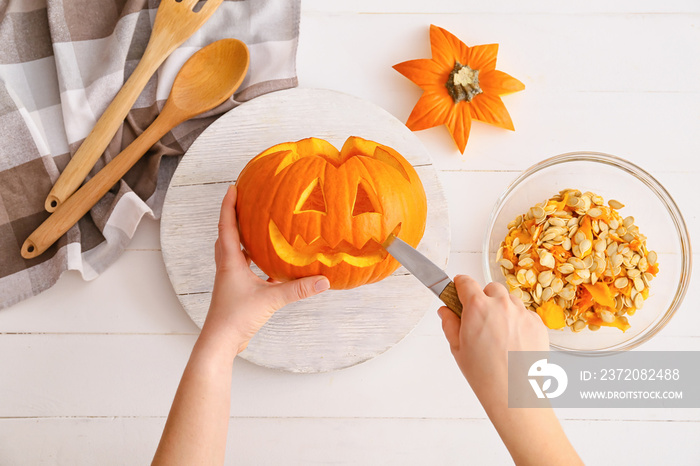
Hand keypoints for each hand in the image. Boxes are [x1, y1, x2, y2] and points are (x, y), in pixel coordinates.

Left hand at [204, 185, 329, 354]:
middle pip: (227, 235)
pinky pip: (245, 269)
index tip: (233, 186)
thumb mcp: (270, 300)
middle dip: (234, 217)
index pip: (226, 225)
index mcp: (230, 262)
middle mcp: (227, 267)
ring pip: (234, 252)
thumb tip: (323, 280)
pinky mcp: (236, 291)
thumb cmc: (236, 318)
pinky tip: (271, 266)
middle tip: (245, 203)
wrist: (220, 342)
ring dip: (243, 239)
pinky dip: (255, 262)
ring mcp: (230, 280)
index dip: (228, 205)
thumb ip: (297, 289)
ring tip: (259, 228)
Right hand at [438, 275, 546, 407]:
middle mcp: (501, 304)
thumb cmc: (484, 374)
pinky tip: (513, 341)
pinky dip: (518, 321)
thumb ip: (450, 324)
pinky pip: (526, 313)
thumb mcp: (457, 348)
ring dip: (502, 308)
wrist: (514, 393)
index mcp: (477, 306)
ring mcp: (523, 313)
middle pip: (490, 288)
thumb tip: (445, 311)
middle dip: (484, 298)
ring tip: (498, 332)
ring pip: (510, 300)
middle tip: (479, 318)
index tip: (459, 289)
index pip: (465, 281)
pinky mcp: (538, 324)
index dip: (460, 285)